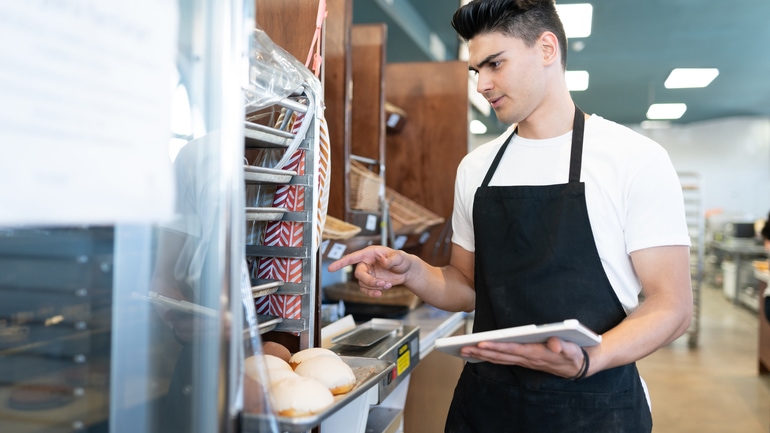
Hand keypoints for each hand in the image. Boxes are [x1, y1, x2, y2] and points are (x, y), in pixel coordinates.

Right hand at [327, 246, 411, 297]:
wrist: (407, 271)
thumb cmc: (403, 260)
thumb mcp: (400, 257)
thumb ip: (392, 259)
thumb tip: (383, 262)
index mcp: (370, 253)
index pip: (352, 257)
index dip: (341, 263)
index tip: (331, 268)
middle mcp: (366, 263)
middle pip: (359, 274)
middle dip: (370, 281)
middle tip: (383, 284)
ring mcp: (368, 273)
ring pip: (362, 284)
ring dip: (374, 287)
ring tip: (388, 285)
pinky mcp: (371, 282)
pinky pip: (365, 290)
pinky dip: (372, 293)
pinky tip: (381, 292)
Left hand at [460, 337, 588, 378]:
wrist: (579, 365)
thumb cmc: (573, 353)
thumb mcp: (572, 349)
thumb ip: (563, 345)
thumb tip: (555, 344)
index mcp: (536, 353)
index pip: (512, 349)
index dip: (496, 347)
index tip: (481, 344)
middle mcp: (527, 358)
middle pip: (501, 355)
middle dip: (481, 352)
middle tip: (463, 348)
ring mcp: (525, 361)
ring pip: (499, 359)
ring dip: (482, 356)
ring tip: (464, 351)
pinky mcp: (524, 360)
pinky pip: (504, 360)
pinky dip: (490, 357)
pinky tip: (479, 355)